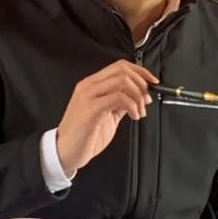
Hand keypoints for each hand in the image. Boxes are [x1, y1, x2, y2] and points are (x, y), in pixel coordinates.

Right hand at [56, 60, 157, 175]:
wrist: (64, 152)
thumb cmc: (83, 136)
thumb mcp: (106, 115)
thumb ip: (118, 103)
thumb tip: (137, 96)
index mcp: (91, 85)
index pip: (119, 66)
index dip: (140, 71)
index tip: (152, 82)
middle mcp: (88, 86)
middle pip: (122, 70)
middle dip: (142, 83)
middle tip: (147, 99)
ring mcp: (88, 96)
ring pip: (122, 81)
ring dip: (138, 96)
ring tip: (140, 111)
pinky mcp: (91, 109)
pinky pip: (119, 98)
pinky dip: (133, 106)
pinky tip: (134, 117)